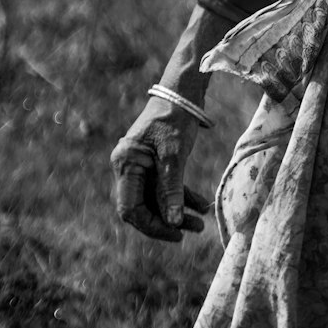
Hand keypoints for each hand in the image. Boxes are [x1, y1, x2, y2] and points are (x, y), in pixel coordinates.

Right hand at [110, 98, 212, 243]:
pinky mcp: (154, 164)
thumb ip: (171, 189)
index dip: (152, 226)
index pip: (131, 208)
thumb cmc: (174, 118)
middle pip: (143, 206)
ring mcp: (141, 166)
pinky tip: (202, 206)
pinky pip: (165, 188)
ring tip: (201, 223)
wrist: (181, 93)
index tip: (175, 234)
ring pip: (156, 200)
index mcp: (125, 164)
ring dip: (177, 212)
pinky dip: (181, 197)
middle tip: (193, 229)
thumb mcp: (174, 155)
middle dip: (168, 221)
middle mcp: (128, 167)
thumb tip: (173, 222)